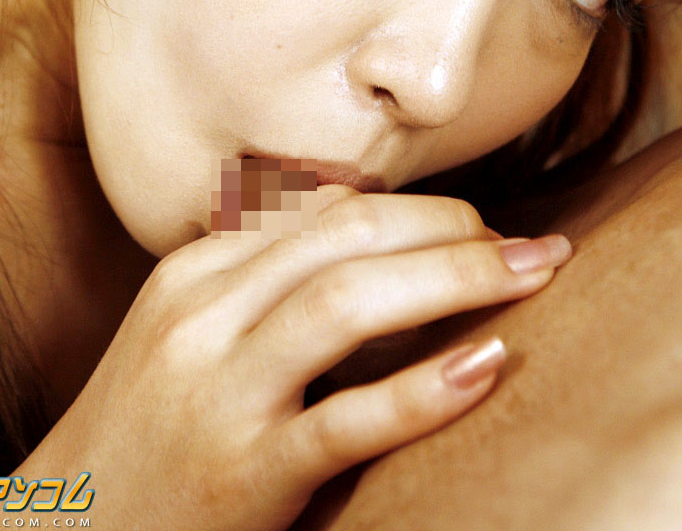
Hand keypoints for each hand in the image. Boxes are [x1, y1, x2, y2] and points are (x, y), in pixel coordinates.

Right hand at [20, 187, 570, 530]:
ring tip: (528, 276)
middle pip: (349, 237)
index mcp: (198, 272)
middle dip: (452, 228)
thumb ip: (268, 281)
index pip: (329, 212)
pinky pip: (346, 419)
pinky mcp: (241, 473)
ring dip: (455, 278)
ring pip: (347, 303)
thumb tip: (379, 231)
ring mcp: (219, 391)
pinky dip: (425, 388)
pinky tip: (488, 365)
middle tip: (532, 247)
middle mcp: (204, 314)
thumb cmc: (148, 428)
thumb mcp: (190, 332)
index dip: (422, 209)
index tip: (482, 224)